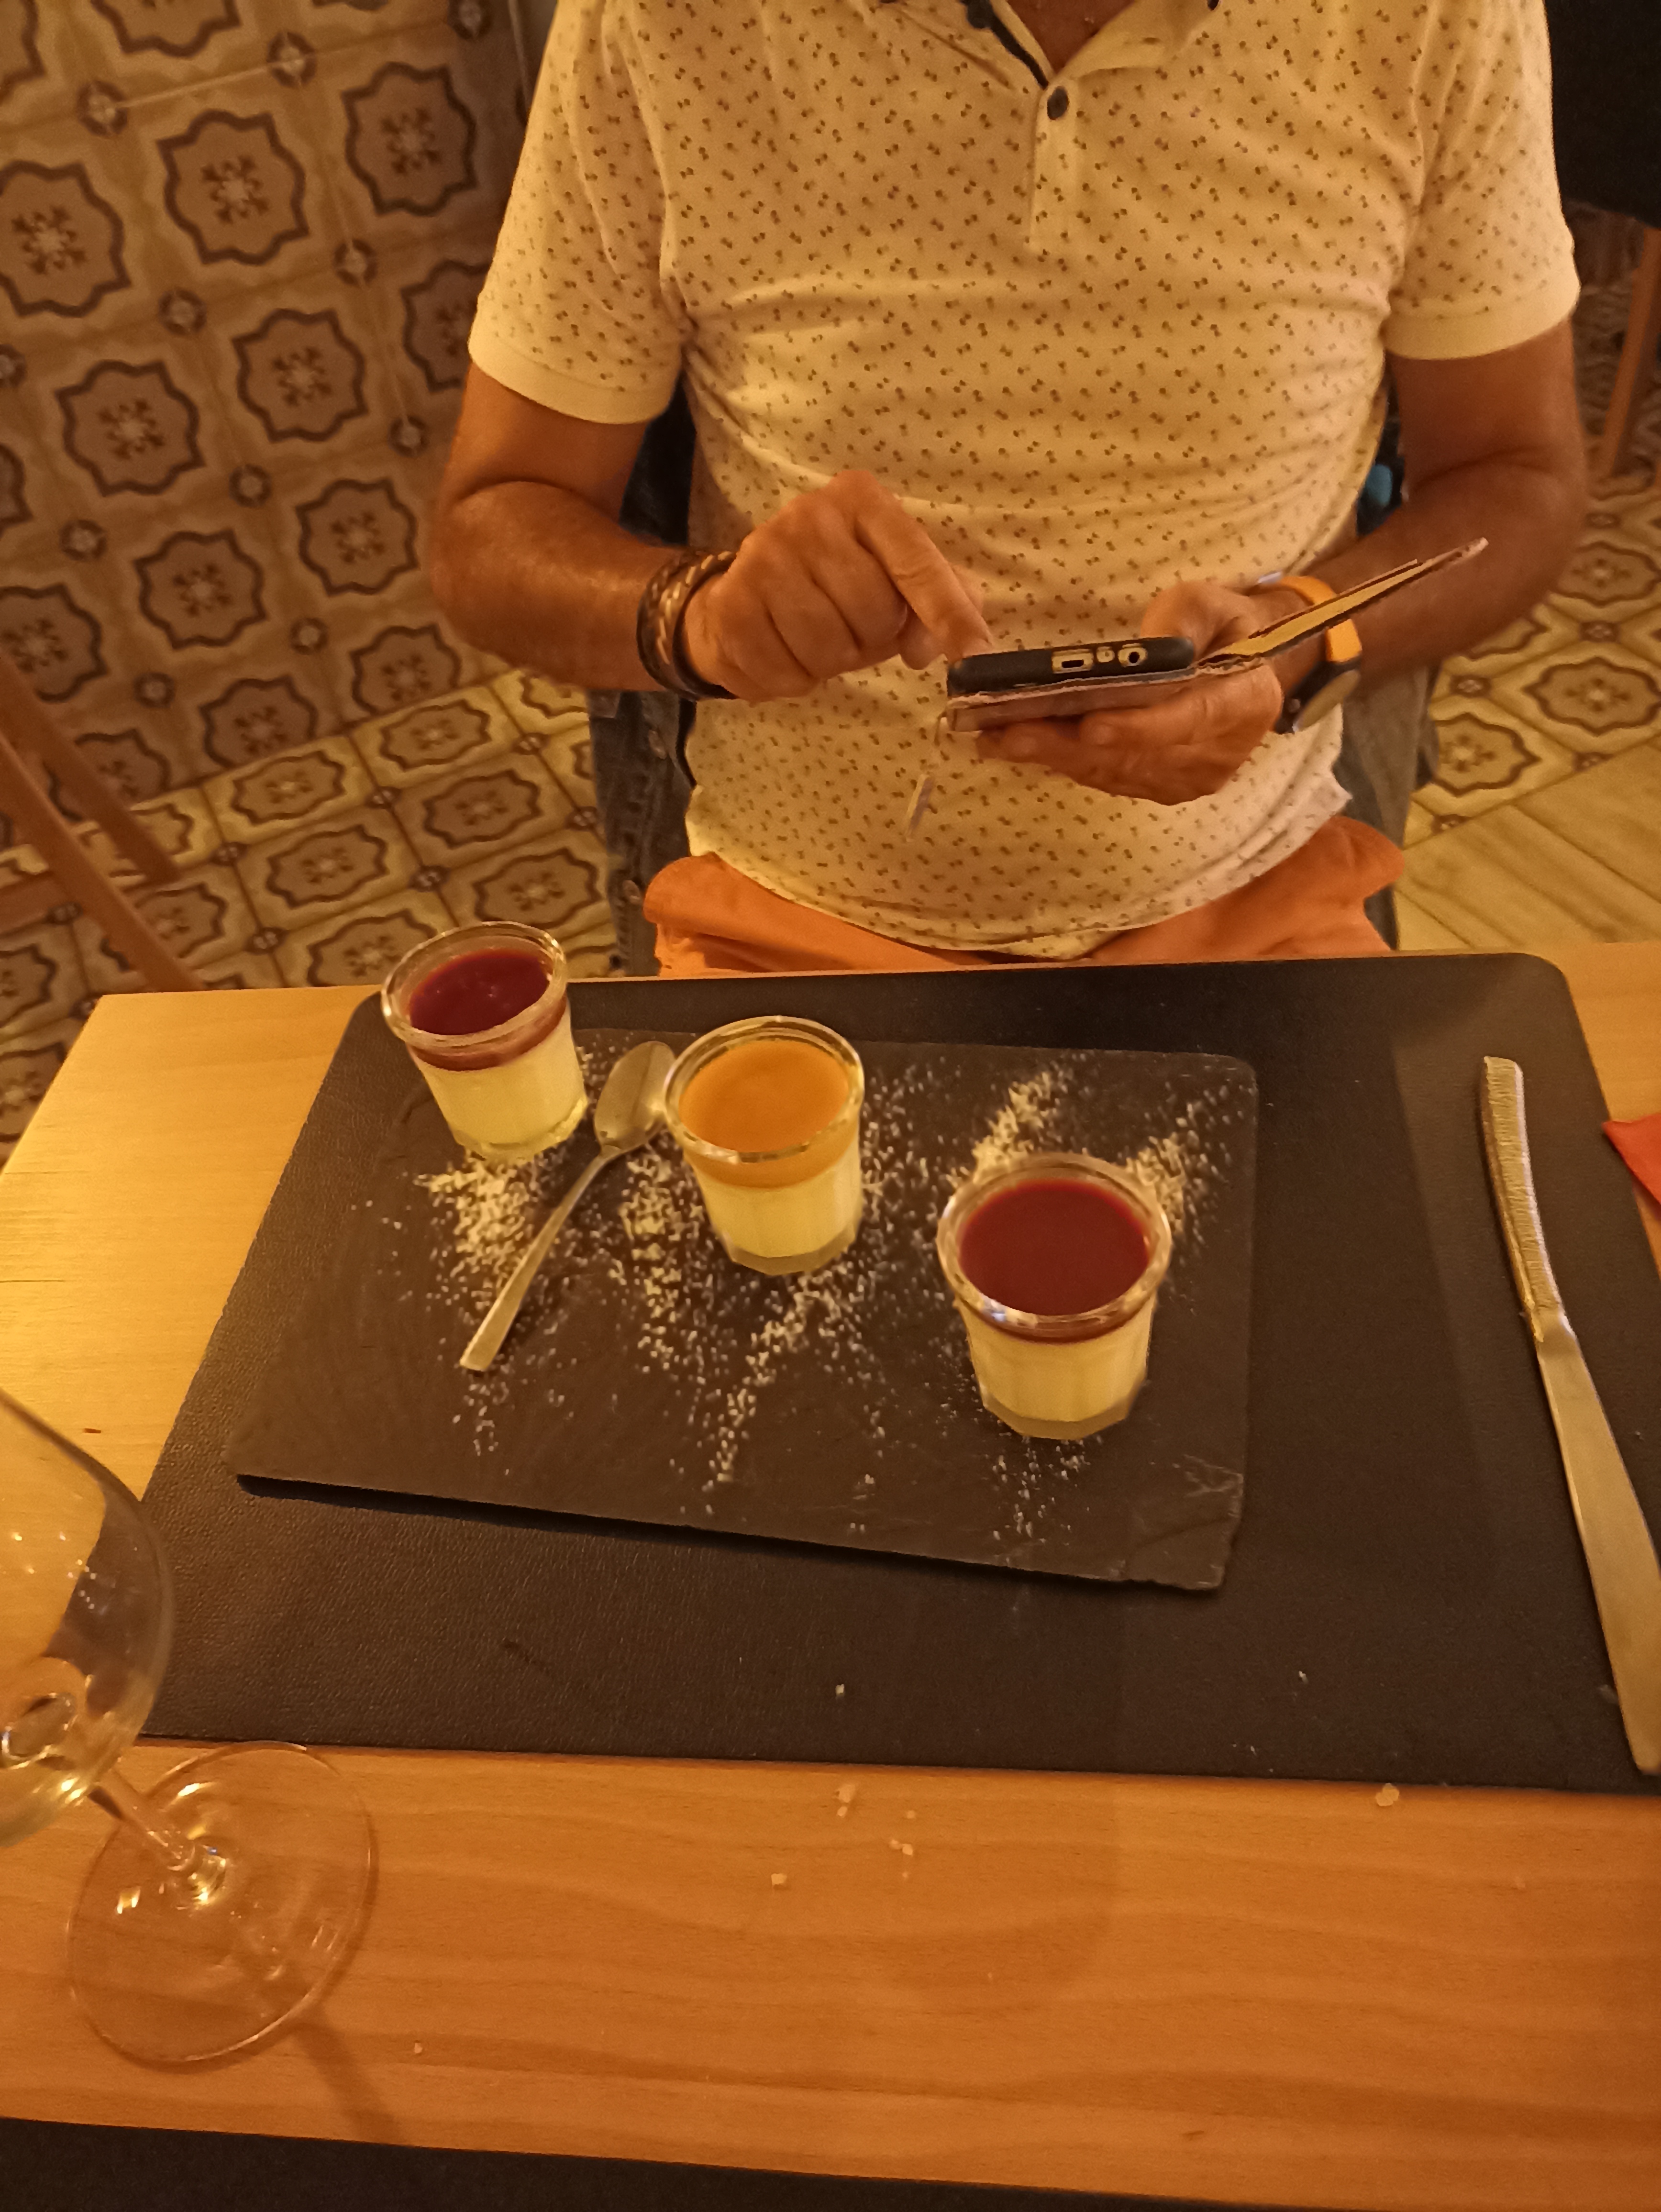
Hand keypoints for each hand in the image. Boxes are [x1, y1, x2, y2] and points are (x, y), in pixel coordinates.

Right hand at [680, 470, 991, 701]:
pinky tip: (785, 654)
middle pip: (872, 613)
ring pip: (827, 647)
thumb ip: (940, 597)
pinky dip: (792, 680)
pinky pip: (785, 672)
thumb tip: (933, 647)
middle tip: (851, 629)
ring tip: (818, 641)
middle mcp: (809, 515)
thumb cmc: (835, 586)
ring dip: (831, 664)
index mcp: (861, 499)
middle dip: (871, 639)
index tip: (975, 655)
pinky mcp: (731, 603)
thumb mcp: (894, 577)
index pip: (916, 563)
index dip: (949, 614)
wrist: (743, 592)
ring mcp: (762, 556)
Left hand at [974, 579, 1313, 804]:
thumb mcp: (1210, 602)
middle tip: (1008, 731)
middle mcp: (1219, 752)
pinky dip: (1064, 761)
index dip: (1139, 727)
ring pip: (1114, 771)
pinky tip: (1020, 746)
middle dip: (1068, 743)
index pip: (1189, 719)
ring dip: (1054, 756)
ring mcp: (1189, 777)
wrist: (1243, 667)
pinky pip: (1108, 778)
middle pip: (1136, 754)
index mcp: (1246, 702)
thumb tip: (1143, 649)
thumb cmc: (1223, 626)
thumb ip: (1182, 619)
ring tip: (997, 738)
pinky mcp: (1162, 786)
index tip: (1091, 725)